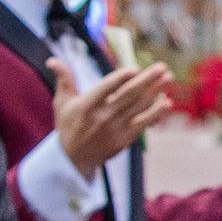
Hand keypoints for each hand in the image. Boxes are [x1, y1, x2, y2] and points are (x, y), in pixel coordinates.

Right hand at [53, 58, 173, 177]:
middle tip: (161, 67)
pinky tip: (167, 102)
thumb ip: (63, 80)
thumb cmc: (68, 125)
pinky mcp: (125, 140)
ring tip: (168, 77)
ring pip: (139, 108)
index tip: (134, 69)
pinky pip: (143, 124)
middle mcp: (102, 118)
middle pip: (128, 96)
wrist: (73, 160)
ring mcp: (115, 130)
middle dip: (146, 81)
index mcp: (86, 107)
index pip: (105, 90)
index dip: (119, 80)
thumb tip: (53, 60)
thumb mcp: (62, 103)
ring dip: (155, 92)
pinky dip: (155, 113)